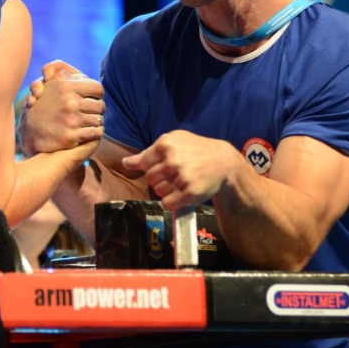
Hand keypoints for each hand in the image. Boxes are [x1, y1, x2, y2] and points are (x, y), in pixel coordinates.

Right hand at [17, 61, 104, 155]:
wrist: (29, 132)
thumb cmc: (42, 104)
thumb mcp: (49, 83)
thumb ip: (59, 70)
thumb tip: (81, 75)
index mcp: (66, 87)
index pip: (98, 88)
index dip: (98, 94)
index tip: (94, 98)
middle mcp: (69, 103)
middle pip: (100, 105)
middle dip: (99, 109)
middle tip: (95, 112)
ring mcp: (71, 120)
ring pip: (99, 120)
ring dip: (97, 121)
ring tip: (92, 122)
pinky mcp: (71, 136)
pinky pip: (96, 133)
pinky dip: (97, 132)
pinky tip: (92, 131)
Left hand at [121, 130, 241, 209]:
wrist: (223, 161)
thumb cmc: (194, 150)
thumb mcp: (172, 143)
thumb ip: (147, 154)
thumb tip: (126, 163)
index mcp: (165, 144)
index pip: (144, 164)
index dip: (153, 167)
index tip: (167, 165)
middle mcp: (172, 160)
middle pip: (150, 179)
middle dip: (160, 179)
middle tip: (176, 175)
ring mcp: (181, 177)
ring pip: (158, 192)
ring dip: (168, 191)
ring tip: (181, 182)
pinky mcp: (189, 192)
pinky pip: (168, 203)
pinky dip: (173, 202)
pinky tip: (183, 193)